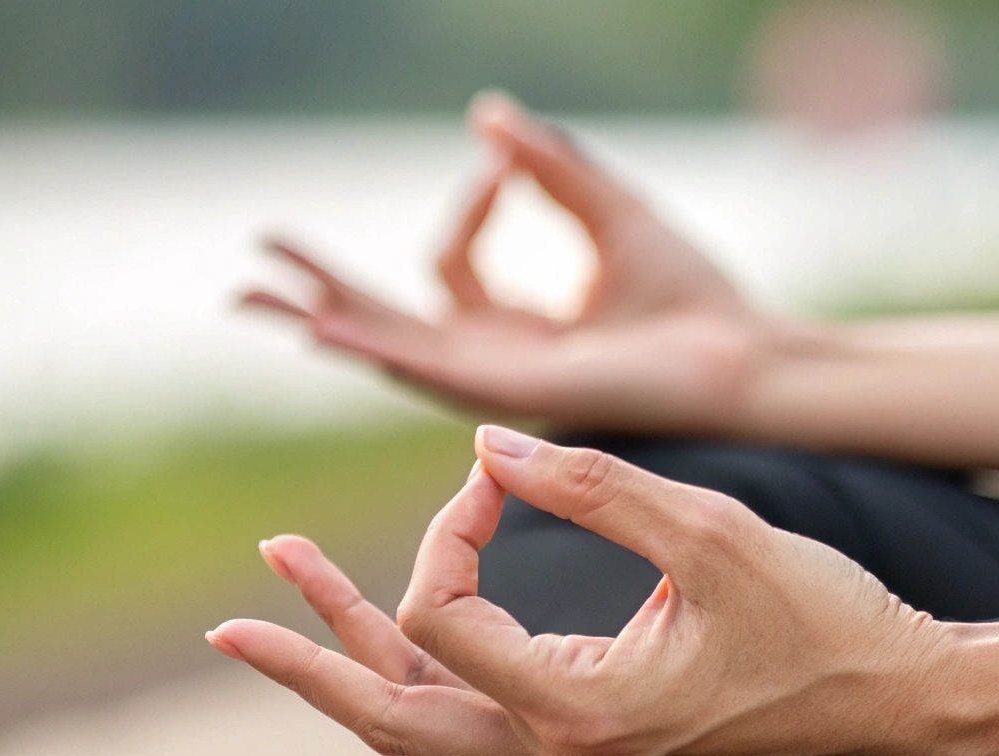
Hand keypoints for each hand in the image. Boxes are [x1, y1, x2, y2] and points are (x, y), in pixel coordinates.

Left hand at [205, 426, 965, 755]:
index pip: (442, 618)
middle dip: (309, 655)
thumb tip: (490, 448)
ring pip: (424, 724)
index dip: (450, 526)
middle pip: (390, 716)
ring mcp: (574, 749)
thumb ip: (596, 485)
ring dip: (352, 666)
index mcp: (581, 707)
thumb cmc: (822, 618)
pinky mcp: (594, 731)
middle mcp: (561, 745)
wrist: (897, 699)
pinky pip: (472, 715)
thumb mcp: (714, 532)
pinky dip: (420, 670)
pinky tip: (397, 621)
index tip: (501, 472)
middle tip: (234, 613)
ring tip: (284, 605)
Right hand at [238, 91, 770, 432]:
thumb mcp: (610, 213)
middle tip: (260, 257)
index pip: (456, 266)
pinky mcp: (519, 393)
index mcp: (524, 327)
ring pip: (394, 351)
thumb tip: (489, 119)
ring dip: (327, 320)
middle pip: (393, 324)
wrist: (744, 352)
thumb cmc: (693, 296)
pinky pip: (434, 370)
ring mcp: (505, 381)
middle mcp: (504, 359)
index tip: (505, 157)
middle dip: (326, 291)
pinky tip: (325, 327)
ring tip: (254, 296)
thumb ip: (551, 167)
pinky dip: (377, 347)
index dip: (472, 202)